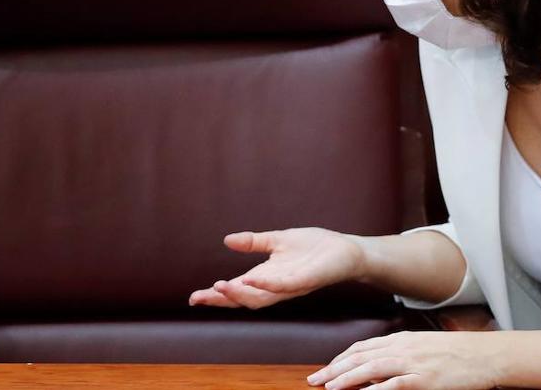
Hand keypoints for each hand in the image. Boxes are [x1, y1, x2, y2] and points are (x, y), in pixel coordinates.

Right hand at [187, 228, 364, 309]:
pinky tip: (250, 278)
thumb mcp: (277, 240)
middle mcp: (275, 287)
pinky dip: (265, 284)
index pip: (237, 290)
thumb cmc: (314, 248)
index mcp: (267, 277)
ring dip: (238, 294)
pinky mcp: (305, 281)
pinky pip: (282, 286)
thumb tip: (227, 240)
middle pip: (243, 300)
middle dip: (221, 300)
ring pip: (259, 298)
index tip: (194, 297)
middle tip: (199, 298)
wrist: (345, 251)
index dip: (216, 295)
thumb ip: (253, 242)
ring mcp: (289, 286)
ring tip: (219, 287)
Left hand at [307, 331, 502, 388]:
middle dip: (334, 368)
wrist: (486, 354)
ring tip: (330, 387)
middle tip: (315, 379)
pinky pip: (395, 384)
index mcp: (401, 339)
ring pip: (371, 368)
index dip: (340, 358)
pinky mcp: (425, 379)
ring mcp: (413, 363)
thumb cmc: (457, 352)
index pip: (361, 347)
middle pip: (359, 357)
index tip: (325, 368)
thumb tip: (377, 365)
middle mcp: (402, 348)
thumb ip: (400, 352)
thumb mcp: (423, 345)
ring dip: (347, 378)